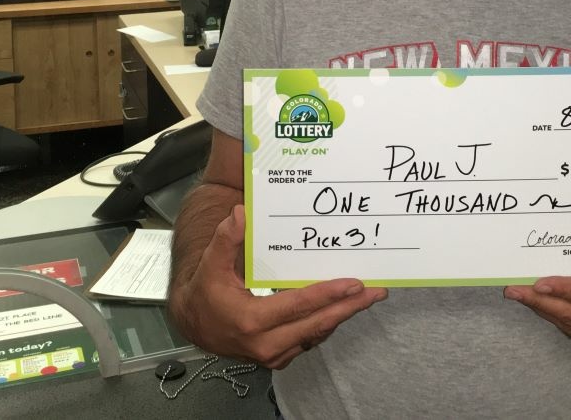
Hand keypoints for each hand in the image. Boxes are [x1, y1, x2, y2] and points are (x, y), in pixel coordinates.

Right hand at [171, 204, 387, 367]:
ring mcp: (273, 354)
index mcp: (251, 320)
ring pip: (316, 334)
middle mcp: (265, 344)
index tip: (354, 283)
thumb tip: (241, 213)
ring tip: (368, 298)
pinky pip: (310, 340)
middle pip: (317, 324)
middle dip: (349, 307)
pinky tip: (344, 308)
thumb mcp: (211, 263)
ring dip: (343, 316)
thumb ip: (226, 239)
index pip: (298, 306)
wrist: (194, 324)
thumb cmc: (205, 291)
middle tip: (376, 292)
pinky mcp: (278, 357)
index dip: (328, 294)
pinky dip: (328, 323)